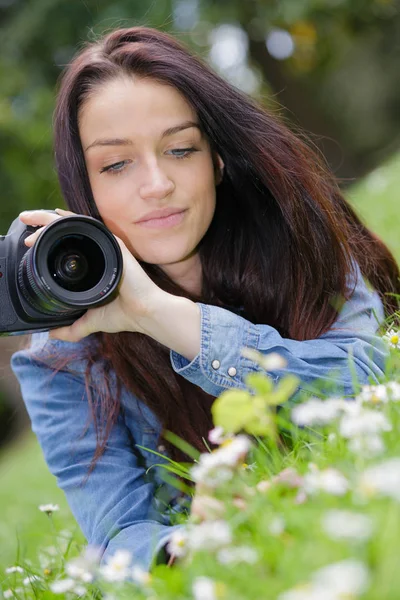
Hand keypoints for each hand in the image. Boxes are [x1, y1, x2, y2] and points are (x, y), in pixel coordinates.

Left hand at [19, 208, 167, 341]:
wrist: (143, 311)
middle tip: (26, 230)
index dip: (49, 244)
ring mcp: (107, 247)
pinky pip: (89, 224)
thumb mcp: (90, 322)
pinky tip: (54, 216)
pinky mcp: (113, 243)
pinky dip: (70, 218)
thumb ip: (72, 329)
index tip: (31, 247)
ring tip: (32, 223)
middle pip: (68, 234)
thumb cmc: (123, 314)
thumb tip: (52, 335)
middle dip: (44, 227)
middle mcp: (100, 254)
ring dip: (51, 221)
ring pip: (75, 226)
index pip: (69, 250)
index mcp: (95, 268)